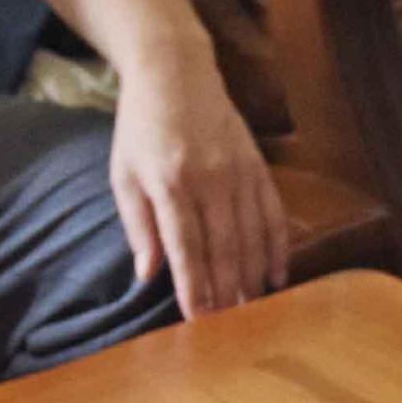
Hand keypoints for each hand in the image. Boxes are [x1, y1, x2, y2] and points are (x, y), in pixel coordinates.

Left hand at [110, 62, 289, 315]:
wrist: (175, 71)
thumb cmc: (141, 128)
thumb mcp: (124, 174)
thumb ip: (137, 225)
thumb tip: (149, 275)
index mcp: (170, 183)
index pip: (186, 248)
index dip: (194, 288)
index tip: (198, 321)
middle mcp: (209, 178)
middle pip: (223, 248)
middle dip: (226, 292)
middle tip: (229, 331)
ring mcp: (238, 171)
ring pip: (251, 235)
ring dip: (252, 277)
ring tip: (253, 311)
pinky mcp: (257, 165)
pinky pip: (272, 213)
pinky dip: (277, 247)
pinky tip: (277, 276)